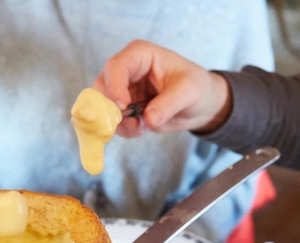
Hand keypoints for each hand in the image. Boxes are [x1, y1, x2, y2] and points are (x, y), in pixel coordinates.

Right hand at [92, 40, 231, 137]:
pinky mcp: (124, 109)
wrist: (199, 104)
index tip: (123, 107)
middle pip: (100, 87)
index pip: (116, 67)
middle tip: (129, 123)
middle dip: (109, 108)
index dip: (114, 87)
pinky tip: (142, 129)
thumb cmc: (196, 87)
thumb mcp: (189, 92)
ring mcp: (122, 91)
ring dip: (119, 122)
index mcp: (140, 55)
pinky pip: (113, 122)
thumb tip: (148, 119)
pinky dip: (125, 130)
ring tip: (142, 127)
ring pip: (103, 108)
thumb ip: (168, 104)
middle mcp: (126, 71)